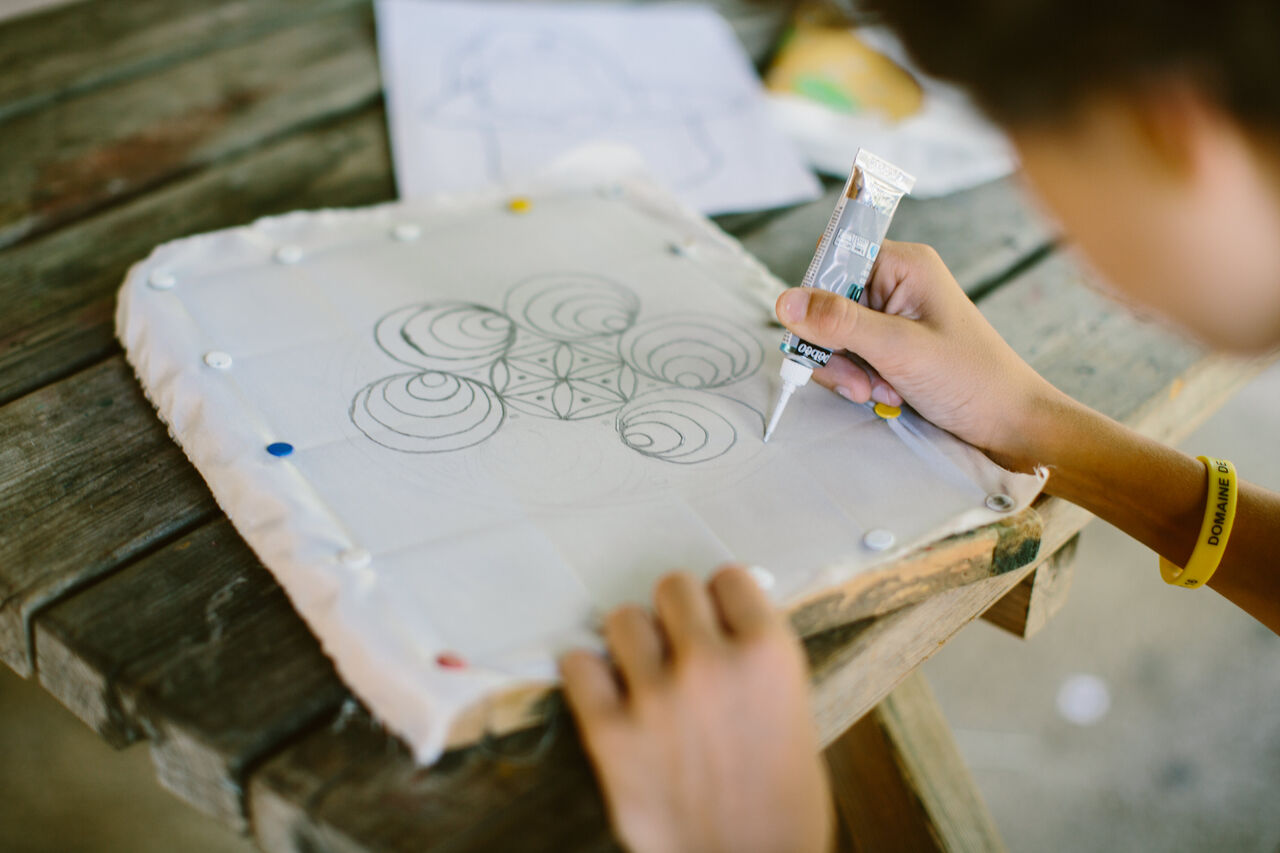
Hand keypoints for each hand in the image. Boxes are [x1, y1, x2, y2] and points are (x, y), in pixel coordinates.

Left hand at [560, 567, 832, 852]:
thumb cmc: (782, 800)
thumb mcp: (791, 708)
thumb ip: (751, 658)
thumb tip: (716, 620)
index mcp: (767, 655)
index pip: (729, 578)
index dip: (721, 601)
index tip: (716, 618)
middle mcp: (711, 664)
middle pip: (673, 588)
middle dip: (676, 614)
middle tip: (679, 644)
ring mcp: (657, 697)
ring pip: (623, 619)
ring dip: (633, 641)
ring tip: (643, 670)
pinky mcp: (612, 735)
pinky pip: (578, 666)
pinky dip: (588, 674)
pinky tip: (606, 690)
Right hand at [776, 240, 1060, 469]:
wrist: (1009, 423)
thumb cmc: (972, 379)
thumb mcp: (899, 349)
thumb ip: (839, 323)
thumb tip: (785, 301)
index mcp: (904, 265)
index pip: (834, 258)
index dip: (817, 294)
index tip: (819, 333)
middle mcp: (895, 284)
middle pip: (827, 302)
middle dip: (834, 346)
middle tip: (859, 378)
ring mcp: (891, 317)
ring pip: (833, 335)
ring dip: (846, 369)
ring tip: (879, 390)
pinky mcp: (890, 346)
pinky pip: (849, 356)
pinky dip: (858, 379)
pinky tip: (886, 393)